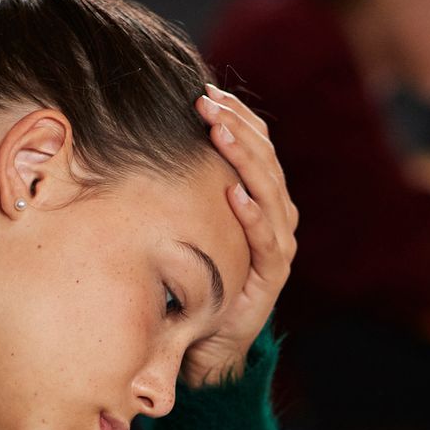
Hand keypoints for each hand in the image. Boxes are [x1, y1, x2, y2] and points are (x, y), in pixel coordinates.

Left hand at [185, 84, 296, 386]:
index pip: (259, 144)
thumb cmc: (199, 275)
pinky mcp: (271, 275)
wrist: (212, 339)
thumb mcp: (193, 224)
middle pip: (265, 159)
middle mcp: (277, 215)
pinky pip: (265, 240)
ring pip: (269, 190)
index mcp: (263, 197)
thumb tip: (151, 141)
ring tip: (219, 132)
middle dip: (236, 125)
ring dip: (244, 157)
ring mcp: (279, 245)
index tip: (207, 91)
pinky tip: (234, 193)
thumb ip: (189, 189)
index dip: (237, 115)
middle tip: (206, 102)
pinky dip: (252, 215)